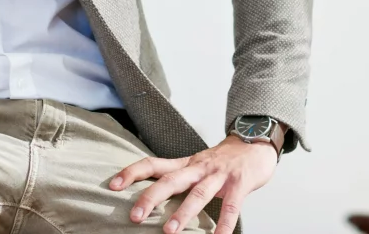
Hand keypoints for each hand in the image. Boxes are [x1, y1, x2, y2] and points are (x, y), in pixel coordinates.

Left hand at [110, 135, 276, 233]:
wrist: (256, 143)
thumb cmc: (223, 160)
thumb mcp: (196, 164)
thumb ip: (178, 178)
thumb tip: (150, 197)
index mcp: (186, 164)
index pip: (154, 163)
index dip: (133, 172)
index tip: (112, 185)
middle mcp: (199, 168)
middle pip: (171, 180)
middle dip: (151, 198)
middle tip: (134, 216)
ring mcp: (219, 176)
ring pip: (198, 194)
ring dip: (183, 213)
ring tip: (169, 232)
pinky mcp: (240, 184)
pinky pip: (231, 207)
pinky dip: (224, 225)